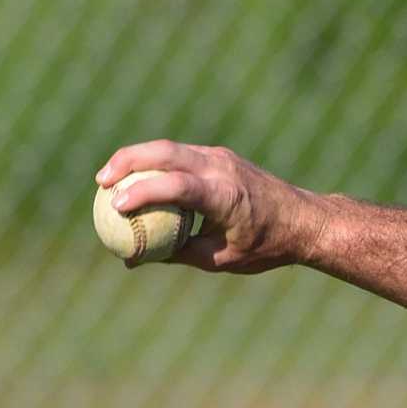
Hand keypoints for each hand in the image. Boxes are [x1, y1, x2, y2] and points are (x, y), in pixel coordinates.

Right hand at [95, 141, 328, 273]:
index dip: (144, 192)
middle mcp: (224, 169)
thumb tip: (130, 259)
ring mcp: (222, 157)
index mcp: (227, 196)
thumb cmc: (266, 245)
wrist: (305, 220)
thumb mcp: (220, 258)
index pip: (178, 186)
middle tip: (100, 182)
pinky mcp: (220, 155)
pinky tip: (135, 177)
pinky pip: (180, 153)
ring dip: (137, 157)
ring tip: (108, 178)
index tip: (115, 205)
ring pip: (171, 148)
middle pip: (167, 152)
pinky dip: (155, 161)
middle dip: (128, 161)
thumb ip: (175, 254)